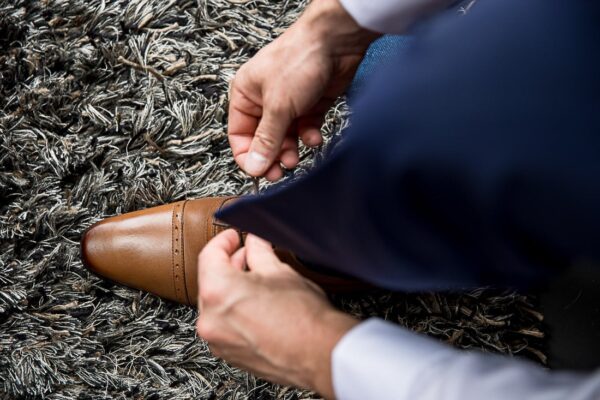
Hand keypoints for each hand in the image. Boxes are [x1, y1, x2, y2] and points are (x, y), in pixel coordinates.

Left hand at [196, 230, 357, 397]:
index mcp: (219, 291)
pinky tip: (255, 304)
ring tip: (256, 280)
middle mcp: (210, 319)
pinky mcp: (228, 354)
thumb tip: (254, 241)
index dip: (223, 241)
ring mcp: (217, 340)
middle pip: (210, 281)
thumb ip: (259, 251)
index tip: (233, 237)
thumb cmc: (304, 317)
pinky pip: (223, 325)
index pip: (209, 256)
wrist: (320, 354)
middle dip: (229, 265)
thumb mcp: (280, 271)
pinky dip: (234, 311)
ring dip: (231, 289)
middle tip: (247, 254)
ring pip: (216, 304)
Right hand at [228, 0, 377, 179]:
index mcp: (245, 95)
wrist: (336, 41)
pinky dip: (309, 137)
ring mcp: (288, 103)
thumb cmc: (299, 59)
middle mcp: (264, 100)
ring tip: (297, 158)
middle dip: (272, 156)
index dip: (248, 157)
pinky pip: (305, 129)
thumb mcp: (278, 106)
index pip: (239, 135)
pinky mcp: (310, 104)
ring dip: (291, 150)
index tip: (260, 173)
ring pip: (285, 138)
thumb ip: (267, 139)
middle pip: (263, 140)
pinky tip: (314, 138)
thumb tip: (254, 166)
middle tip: (281, 172)